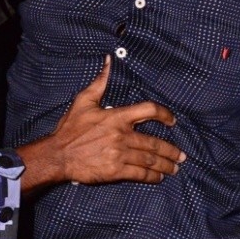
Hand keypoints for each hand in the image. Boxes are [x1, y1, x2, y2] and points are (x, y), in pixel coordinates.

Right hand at [18, 56, 185, 192]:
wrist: (58, 155)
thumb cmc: (70, 128)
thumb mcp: (83, 101)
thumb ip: (100, 82)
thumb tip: (109, 61)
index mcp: (117, 116)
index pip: (149, 110)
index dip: (165, 114)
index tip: (173, 121)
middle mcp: (122, 135)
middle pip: (155, 142)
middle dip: (171, 151)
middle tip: (182, 156)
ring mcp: (119, 154)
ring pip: (149, 160)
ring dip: (165, 165)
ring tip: (175, 168)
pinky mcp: (115, 171)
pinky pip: (139, 174)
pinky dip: (151, 177)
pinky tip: (159, 178)